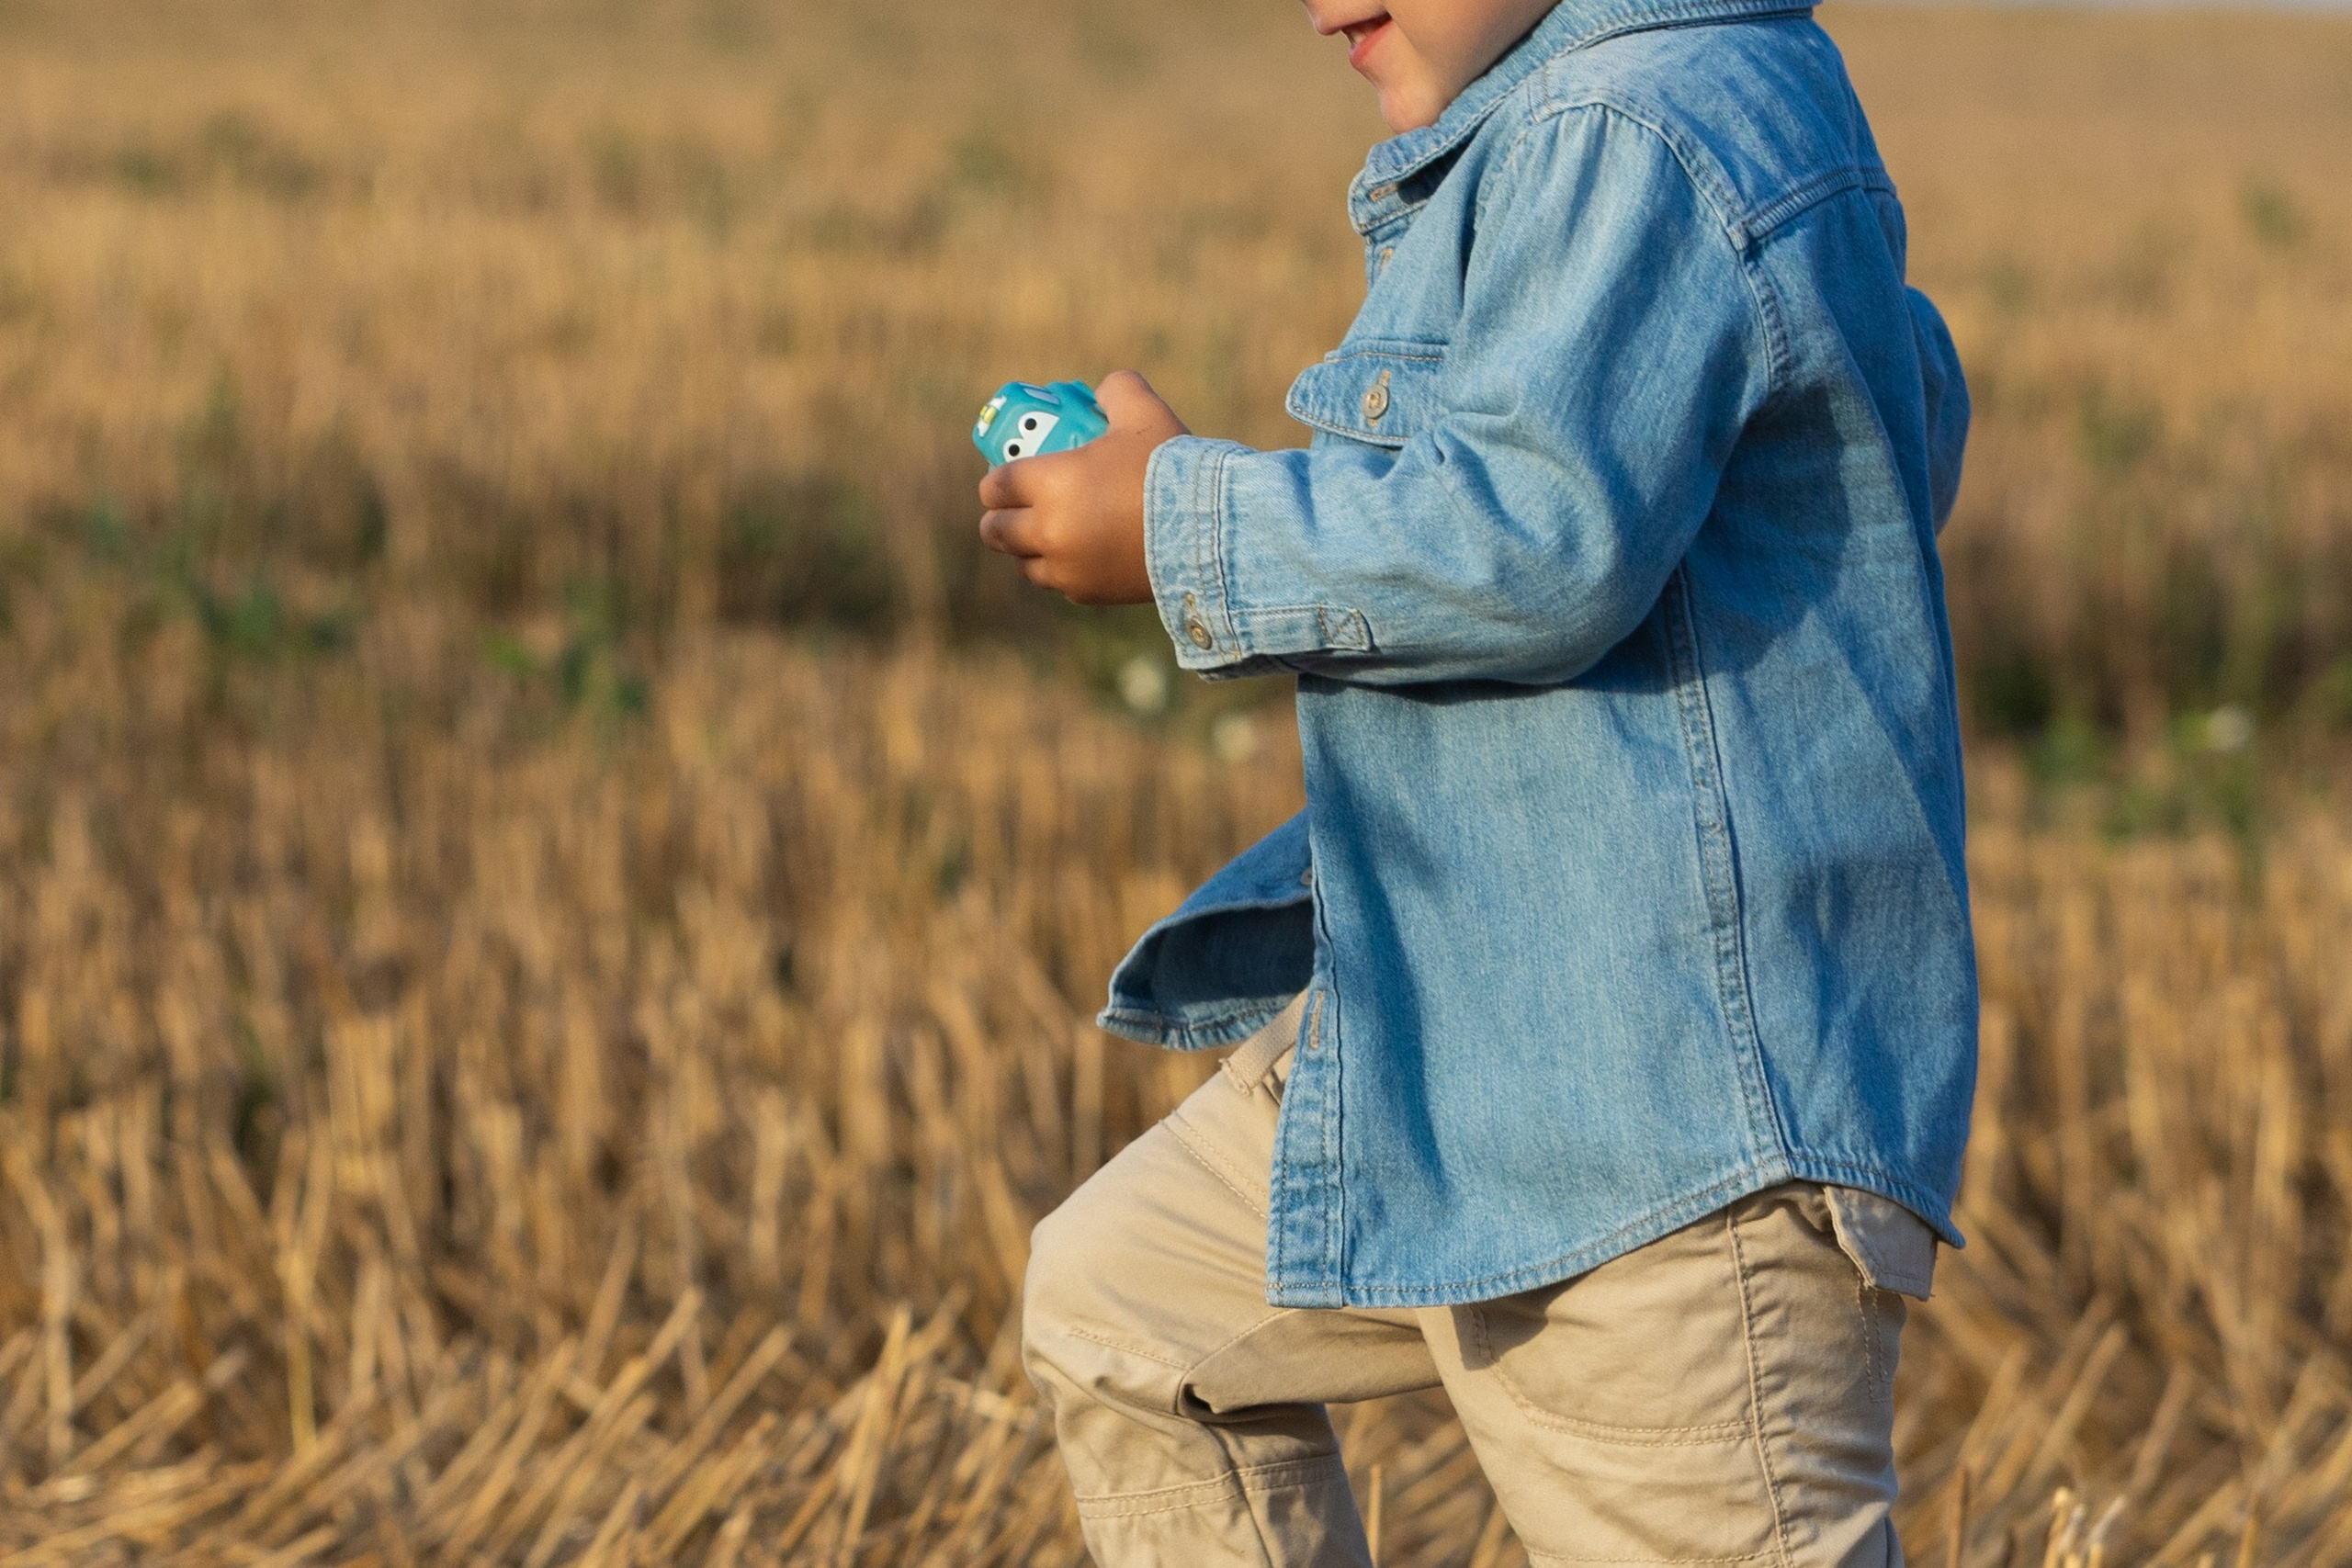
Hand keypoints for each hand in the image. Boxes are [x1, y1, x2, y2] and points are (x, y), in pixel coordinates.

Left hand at [977, 371, 1188, 605]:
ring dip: (1026, 550)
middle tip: (1009, 512)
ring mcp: (1067, 568)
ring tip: (1041, 539)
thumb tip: (1104, 391)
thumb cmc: (1172, 466)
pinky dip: (1062, 572)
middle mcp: (1048, 529)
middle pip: (997, 531)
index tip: (1001, 480)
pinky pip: (1060, 585)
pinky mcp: (1090, 594)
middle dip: (998, 520)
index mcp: (1049, 482)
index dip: (994, 482)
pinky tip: (1077, 558)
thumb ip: (1117, 390)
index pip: (997, 486)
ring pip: (1024, 564)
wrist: (1211, 529)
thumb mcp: (1144, 412)